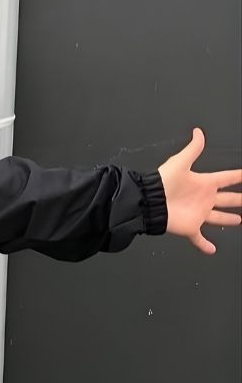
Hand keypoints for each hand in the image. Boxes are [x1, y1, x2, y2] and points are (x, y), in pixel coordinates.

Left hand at [156, 128, 241, 254]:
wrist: (148, 201)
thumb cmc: (163, 182)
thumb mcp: (180, 163)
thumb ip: (192, 149)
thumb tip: (198, 131)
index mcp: (204, 183)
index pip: (227, 178)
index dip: (239, 176)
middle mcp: (204, 198)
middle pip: (228, 199)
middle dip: (240, 200)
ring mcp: (198, 214)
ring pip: (218, 218)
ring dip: (228, 219)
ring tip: (240, 220)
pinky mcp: (190, 227)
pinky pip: (199, 239)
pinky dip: (204, 246)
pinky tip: (212, 250)